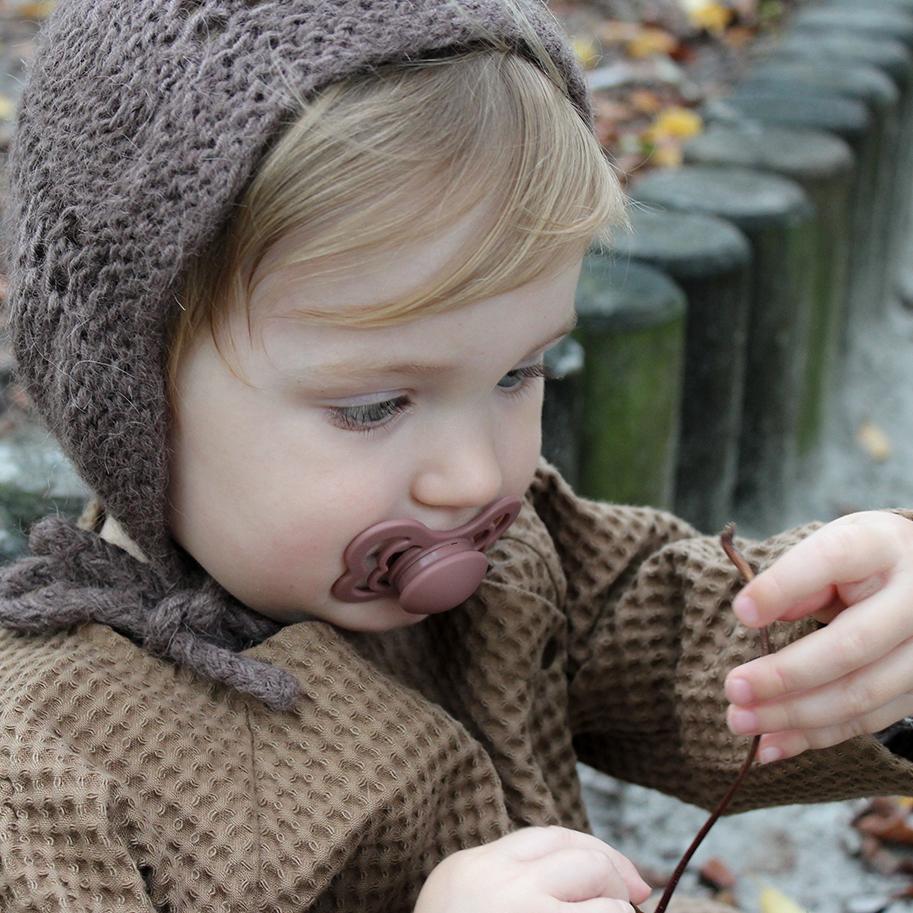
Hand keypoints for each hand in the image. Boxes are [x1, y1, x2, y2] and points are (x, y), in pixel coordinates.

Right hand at [413, 825, 651, 912]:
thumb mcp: (464, 908)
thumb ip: (506, 885)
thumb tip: (580, 878)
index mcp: (468, 868)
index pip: (545, 838)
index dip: (590, 849)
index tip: (620, 873)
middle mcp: (496, 880)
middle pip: (577, 853)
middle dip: (613, 870)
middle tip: (634, 897)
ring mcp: (524, 909)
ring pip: (599, 883)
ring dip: (617, 908)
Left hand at [723, 511, 912, 763]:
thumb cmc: (864, 561)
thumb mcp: (833, 547)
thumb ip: (797, 579)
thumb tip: (754, 614)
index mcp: (880, 546)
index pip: (830, 561)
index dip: (783, 588)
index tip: (740, 613)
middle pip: (849, 647)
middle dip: (784, 675)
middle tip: (732, 688)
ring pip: (859, 695)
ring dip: (793, 716)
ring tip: (740, 721)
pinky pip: (866, 721)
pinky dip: (814, 736)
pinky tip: (771, 746)